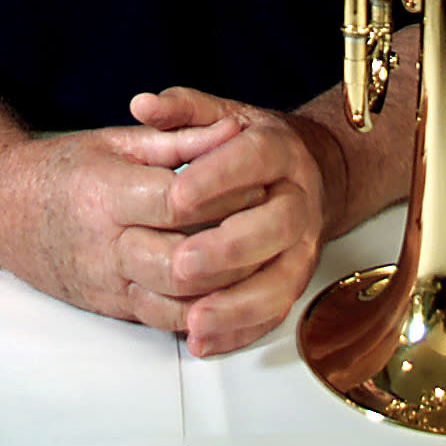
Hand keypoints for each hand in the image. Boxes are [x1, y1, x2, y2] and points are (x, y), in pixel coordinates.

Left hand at [128, 87, 336, 356]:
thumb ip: (181, 110)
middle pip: (277, 225)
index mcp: (280, 151)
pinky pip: (274, 313)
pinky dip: (240, 331)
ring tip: (193, 318)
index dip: (218, 177)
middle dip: (228, 248)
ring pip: (282, 281)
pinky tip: (204, 341)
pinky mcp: (295, 281)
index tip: (176, 195)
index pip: (255, 159)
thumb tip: (142, 104)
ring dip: (238, 304)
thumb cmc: (249, 146)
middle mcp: (299, 200)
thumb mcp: (219, 115)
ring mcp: (303, 246)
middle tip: (181, 262)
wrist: (304, 176)